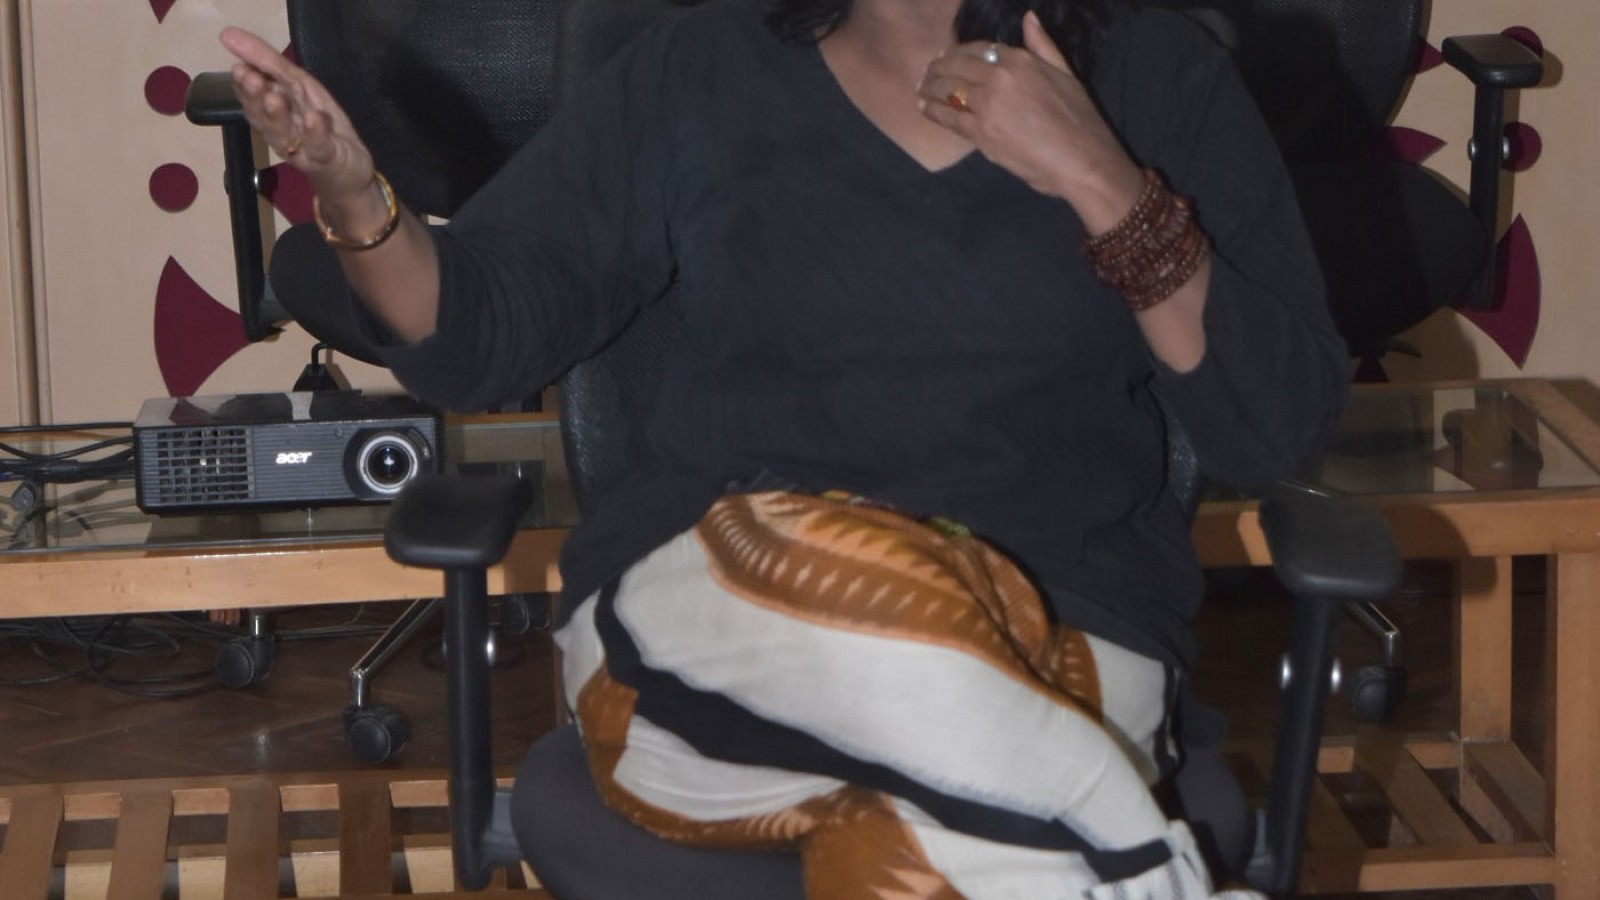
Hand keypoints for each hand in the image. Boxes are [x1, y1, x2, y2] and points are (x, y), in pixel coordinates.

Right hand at [219, 27, 375, 202]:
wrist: (348, 173)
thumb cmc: (318, 127)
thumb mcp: (298, 87)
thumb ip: (269, 64)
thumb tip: (230, 34)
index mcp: (271, 113)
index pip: (252, 97)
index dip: (243, 83)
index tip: (237, 65)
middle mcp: (280, 132)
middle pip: (262, 116)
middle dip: (253, 96)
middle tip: (247, 76)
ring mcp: (302, 148)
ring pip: (284, 134)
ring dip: (277, 115)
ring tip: (274, 96)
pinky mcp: (326, 159)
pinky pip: (319, 146)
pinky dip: (315, 133)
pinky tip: (314, 118)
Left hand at [918, 12, 1144, 232]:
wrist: (1081, 160)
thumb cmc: (1079, 119)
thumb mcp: (1065, 73)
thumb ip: (1043, 45)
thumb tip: (1028, 18)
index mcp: (1019, 60)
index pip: (977, 49)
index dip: (958, 53)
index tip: (947, 57)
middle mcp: (998, 77)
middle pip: (956, 67)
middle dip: (937, 69)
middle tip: (926, 74)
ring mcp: (986, 105)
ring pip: (947, 90)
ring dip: (930, 88)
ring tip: (921, 89)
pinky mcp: (979, 133)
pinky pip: (948, 117)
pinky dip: (932, 111)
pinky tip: (923, 107)